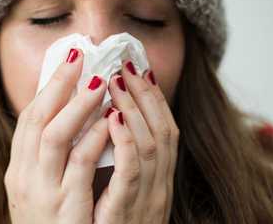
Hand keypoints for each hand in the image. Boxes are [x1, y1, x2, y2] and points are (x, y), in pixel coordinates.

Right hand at [4, 49, 111, 223]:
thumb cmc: (50, 223)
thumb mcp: (40, 186)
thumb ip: (49, 155)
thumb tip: (70, 116)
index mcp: (18, 169)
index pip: (29, 118)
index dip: (48, 86)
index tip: (67, 59)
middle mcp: (24, 177)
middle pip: (37, 119)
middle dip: (58, 84)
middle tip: (80, 55)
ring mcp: (43, 193)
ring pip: (55, 137)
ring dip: (77, 105)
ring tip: (98, 80)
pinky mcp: (66, 209)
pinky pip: (79, 166)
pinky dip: (94, 139)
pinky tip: (109, 120)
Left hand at [93, 60, 179, 223]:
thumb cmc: (109, 222)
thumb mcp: (122, 187)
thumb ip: (121, 158)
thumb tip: (108, 119)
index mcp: (157, 178)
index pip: (164, 129)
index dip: (154, 98)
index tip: (139, 70)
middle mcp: (160, 185)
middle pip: (163, 129)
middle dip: (145, 94)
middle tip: (127, 65)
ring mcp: (147, 198)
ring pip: (152, 144)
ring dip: (135, 108)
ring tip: (115, 80)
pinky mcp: (127, 211)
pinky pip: (131, 172)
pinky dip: (126, 141)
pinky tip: (113, 117)